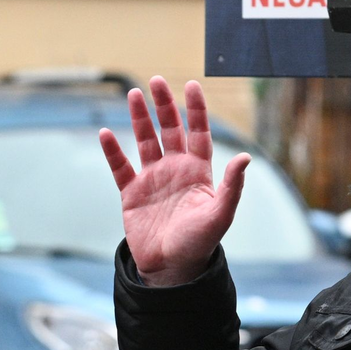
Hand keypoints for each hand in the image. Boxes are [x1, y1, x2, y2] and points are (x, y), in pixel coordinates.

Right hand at [99, 76, 249, 285]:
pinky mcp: (132, 193)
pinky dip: (112, 151)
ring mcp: (152, 180)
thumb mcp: (220, 214)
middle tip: (156, 81)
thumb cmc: (199, 243)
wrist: (171, 268)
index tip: (191, 85)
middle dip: (164, 105)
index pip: (198, 132)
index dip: (195, 110)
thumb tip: (244, 157)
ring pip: (145, 141)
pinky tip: (106, 134)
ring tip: (133, 94)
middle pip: (169, 130)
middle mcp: (175, 170)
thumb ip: (232, 185)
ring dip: (139, 119)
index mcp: (198, 171)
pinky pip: (120, 167)